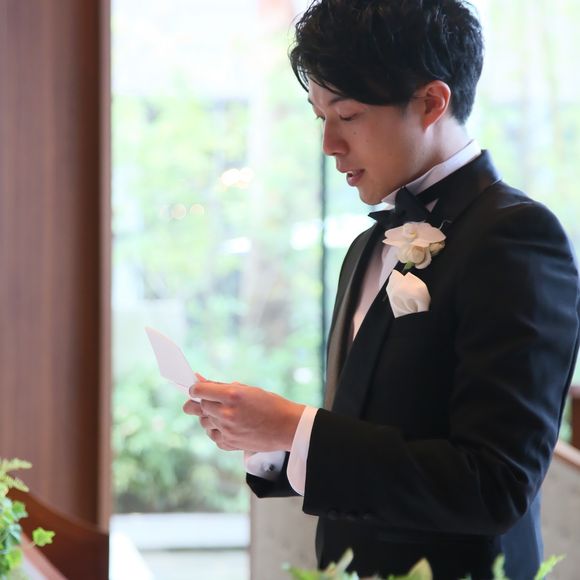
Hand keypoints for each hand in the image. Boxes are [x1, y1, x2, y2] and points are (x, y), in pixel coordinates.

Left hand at [182, 378, 304, 452]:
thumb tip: (199, 381)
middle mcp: (227, 413)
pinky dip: (216, 430)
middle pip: (200, 406)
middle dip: (203, 402)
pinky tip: (227, 425)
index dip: (196, 389)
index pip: (200, 391)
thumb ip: (222, 386)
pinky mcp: (230, 444)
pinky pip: (213, 436)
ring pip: (204, 422)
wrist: (287, 427)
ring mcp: (227, 430)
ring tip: (223, 412)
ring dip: (209, 416)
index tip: (196, 389)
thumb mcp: (247, 389)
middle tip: (210, 400)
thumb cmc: (270, 404)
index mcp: (232, 395)